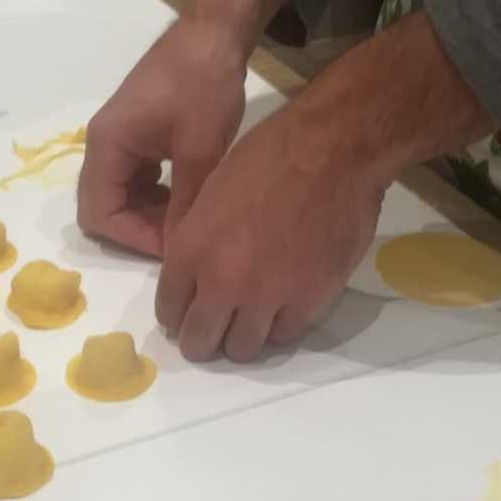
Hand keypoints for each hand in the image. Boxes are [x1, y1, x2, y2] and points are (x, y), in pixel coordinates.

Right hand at [78, 0, 289, 256]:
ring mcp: (120, 138)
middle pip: (104, 206)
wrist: (214, 33)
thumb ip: (186, 203)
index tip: (174, 246)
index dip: (133, 238)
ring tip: (189, 218)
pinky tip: (188, 195)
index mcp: (107, 145)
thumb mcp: (200, 149)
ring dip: (150, 213)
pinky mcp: (138, 134)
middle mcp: (104, 144)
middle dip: (140, 229)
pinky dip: (157, 195)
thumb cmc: (203, 85)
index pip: (98, 213)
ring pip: (121, 195)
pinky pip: (136, 178)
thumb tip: (181, 249)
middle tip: (182, 237)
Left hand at [157, 10, 493, 361]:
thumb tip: (197, 271)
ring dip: (242, 338)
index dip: (178, 314)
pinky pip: (285, 336)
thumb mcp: (211, 192)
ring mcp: (268, 298)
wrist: (331, 151)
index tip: (188, 311)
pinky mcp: (309, 302)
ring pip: (243, 349)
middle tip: (215, 329)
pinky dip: (280, 327)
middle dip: (202, 339)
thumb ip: (198, 240)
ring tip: (251, 321)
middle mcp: (223, 283)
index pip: (170, 310)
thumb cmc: (268, 156)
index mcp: (192, 251)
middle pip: (200, 341)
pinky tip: (284, 308)